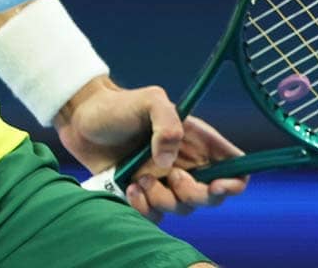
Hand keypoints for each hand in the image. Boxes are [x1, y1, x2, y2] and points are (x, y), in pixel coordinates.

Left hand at [55, 77, 248, 222]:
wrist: (82, 121)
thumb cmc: (119, 106)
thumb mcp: (150, 101)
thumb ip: (168, 124)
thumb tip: (170, 164)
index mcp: (198, 141)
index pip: (234, 167)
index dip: (235, 182)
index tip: (218, 185)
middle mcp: (186, 165)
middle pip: (211, 197)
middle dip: (194, 195)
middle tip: (172, 177)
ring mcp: (165, 182)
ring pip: (181, 209)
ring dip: (161, 199)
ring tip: (139, 178)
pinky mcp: (143, 196)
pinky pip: (155, 216)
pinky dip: (143, 209)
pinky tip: (128, 188)